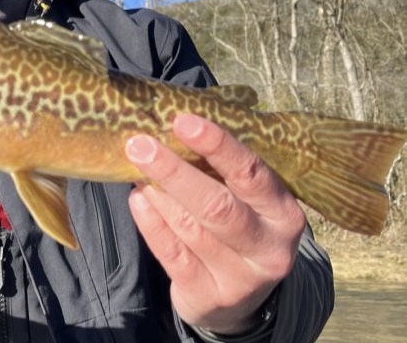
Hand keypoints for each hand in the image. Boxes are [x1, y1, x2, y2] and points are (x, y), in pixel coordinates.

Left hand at [125, 113, 305, 333]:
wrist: (238, 297)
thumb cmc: (237, 224)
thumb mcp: (244, 198)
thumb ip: (219, 168)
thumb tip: (172, 123)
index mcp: (283, 213)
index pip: (251, 174)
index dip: (217, 145)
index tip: (182, 120)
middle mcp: (269, 248)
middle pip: (218, 206)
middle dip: (174, 171)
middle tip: (139, 144)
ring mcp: (240, 278)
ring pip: (190, 228)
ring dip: (158, 194)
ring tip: (135, 166)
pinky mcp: (209, 298)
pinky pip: (172, 255)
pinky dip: (151, 223)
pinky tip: (137, 199)